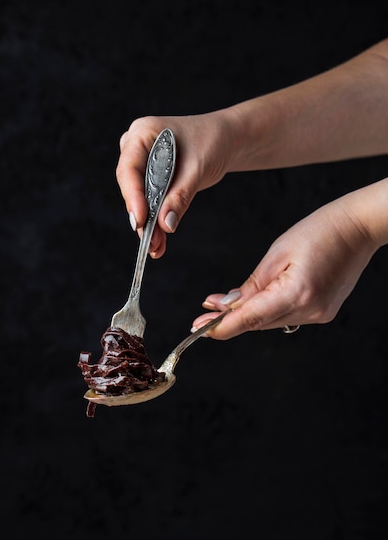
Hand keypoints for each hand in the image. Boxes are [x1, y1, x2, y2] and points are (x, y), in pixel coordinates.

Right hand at [116, 111, 238, 256]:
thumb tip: (165, 224)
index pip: (129, 168)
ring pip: (140, 198)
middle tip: (149, 242)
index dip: (132, 196)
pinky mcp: (152, 178)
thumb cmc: (212, 141)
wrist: (226, 138)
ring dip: (149, 224)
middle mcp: (136, 148)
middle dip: (142, 216)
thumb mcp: (197, 168)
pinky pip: (150, 201)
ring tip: (156, 248)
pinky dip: (156, 221)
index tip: (139, 221)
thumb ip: (180, 196)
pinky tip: (160, 242)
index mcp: (142, 133)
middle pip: (131, 186)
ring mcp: (143, 163)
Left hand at [191, 195, 377, 339]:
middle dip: (230, 320)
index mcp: (297, 294)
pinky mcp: (323, 311)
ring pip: (272, 321)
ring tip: (219, 306)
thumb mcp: (277, 253)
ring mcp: (319, 314)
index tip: (200, 329)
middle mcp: (310, 311)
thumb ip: (252, 284)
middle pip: (260, 322)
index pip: (252, 318)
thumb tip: (227, 305)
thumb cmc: (318, 231)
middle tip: (202, 316)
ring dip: (247, 315)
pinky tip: (252, 302)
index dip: (223, 326)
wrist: (357, 228)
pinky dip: (267, 310)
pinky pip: (286, 315)